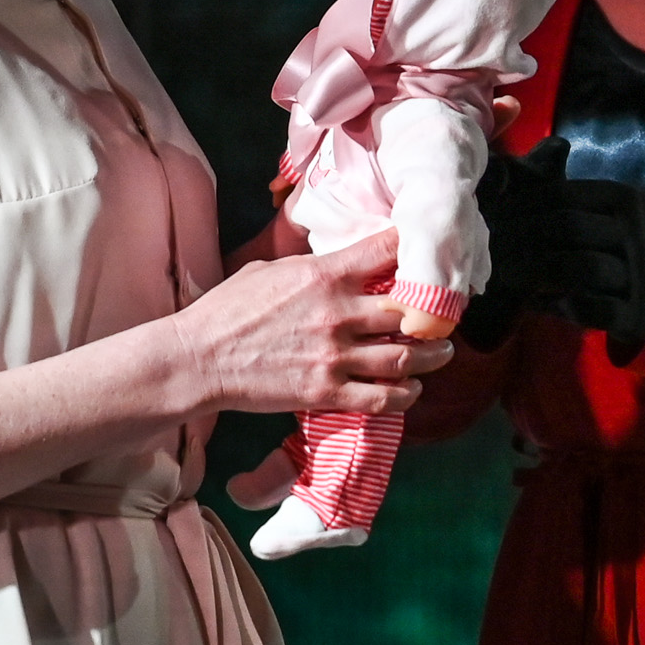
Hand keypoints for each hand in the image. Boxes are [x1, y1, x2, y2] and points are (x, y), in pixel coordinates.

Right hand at [172, 229, 453, 414]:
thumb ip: (311, 265)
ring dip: (432, 356)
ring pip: (405, 356)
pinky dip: (405, 394)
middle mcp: (337, 313)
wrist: (198, 359)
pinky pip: (382, 397)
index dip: (415, 247)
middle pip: (410, 309)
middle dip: (435, 311)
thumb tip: (337, 259)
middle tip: (445, 314)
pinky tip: (411, 389)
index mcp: (324, 275)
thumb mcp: (269, 270)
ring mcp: (334, 356)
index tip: (430, 251)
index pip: (387, 250)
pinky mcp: (325, 392)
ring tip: (441, 353)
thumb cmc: (228, 311)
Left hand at [469, 137, 644, 361]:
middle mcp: (637, 231)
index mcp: (622, 198)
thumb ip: (547, 186)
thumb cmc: (603, 243)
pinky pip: (592, 308)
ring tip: (505, 275)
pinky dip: (558, 306)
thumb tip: (497, 170)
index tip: (491, 218)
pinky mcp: (634, 314)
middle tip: (491, 250)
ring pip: (583, 267)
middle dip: (523, 238)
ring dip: (537, 272)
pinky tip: (534, 303)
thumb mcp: (584, 209)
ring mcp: (640, 274)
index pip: (562, 195)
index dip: (521, 205)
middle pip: (569, 226)